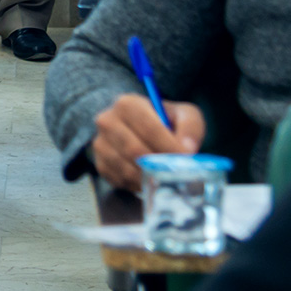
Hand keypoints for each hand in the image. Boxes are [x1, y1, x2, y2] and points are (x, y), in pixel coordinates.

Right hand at [90, 94, 206, 191]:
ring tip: (168, 180)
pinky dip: (138, 186)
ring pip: (126, 168)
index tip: (186, 160)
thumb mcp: (182, 114)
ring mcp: (100, 144)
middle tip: (179, 175)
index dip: (169, 147)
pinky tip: (151, 182)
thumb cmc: (162, 120)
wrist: (134, 127)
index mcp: (127, 104)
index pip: (150, 129)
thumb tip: (187, 148)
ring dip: (150, 179)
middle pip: (135, 150)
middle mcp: (107, 122)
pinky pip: (120, 180)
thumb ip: (190, 126)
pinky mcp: (100, 164)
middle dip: (160, 166)